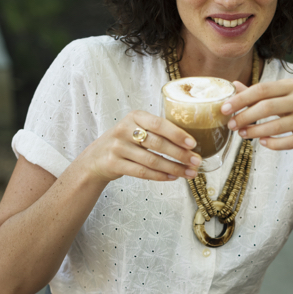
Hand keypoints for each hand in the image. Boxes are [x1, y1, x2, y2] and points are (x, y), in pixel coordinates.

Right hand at [77, 110, 200, 181]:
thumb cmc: (126, 141)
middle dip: (180, 154)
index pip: (159, 124)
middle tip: (197, 162)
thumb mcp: (137, 128)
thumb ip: (157, 131)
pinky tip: (173, 177)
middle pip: (157, 143)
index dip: (177, 134)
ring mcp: (118, 147)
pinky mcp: (114, 164)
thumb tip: (190, 144)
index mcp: (135, 116)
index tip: (193, 144)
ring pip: (152, 160)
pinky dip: (160, 176)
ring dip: (174, 168)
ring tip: (189, 173)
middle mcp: (124, 129)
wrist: (96, 158)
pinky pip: (142, 172)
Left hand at [221, 79, 292, 151]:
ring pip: (276, 126)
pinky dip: (273, 143)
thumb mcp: (286, 94)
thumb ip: (261, 92)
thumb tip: (234, 85)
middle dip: (245, 117)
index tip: (224, 108)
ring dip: (255, 132)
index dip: (241, 99)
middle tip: (231, 125)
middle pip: (267, 107)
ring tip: (242, 134)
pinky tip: (262, 142)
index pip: (262, 89)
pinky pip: (289, 142)